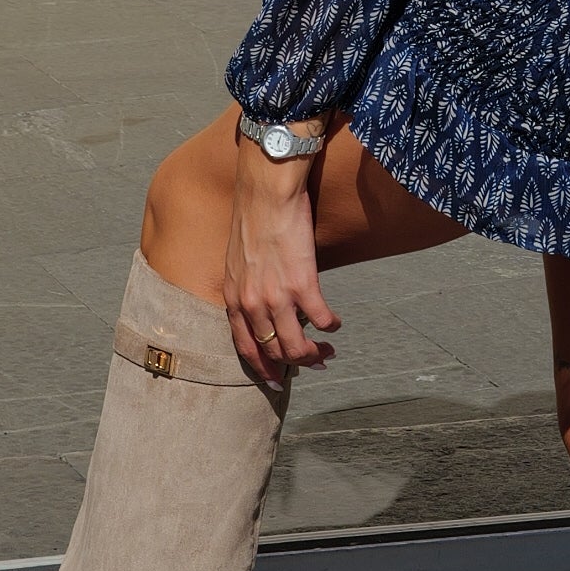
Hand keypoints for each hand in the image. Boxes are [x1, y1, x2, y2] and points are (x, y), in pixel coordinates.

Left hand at [225, 138, 339, 380]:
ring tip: (328, 349)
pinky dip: (332, 325)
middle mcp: (252, 303)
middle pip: (275, 352)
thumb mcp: (237, 261)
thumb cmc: (253, 217)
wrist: (266, 190)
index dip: (262, 369)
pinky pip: (321, 319)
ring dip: (317, 353)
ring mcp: (277, 296)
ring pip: (298, 347)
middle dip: (297, 364)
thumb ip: (246, 287)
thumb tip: (264, 305)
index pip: (245, 348)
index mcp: (233, 298)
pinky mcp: (302, 284)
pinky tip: (336, 322)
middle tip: (315, 363)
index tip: (277, 380)